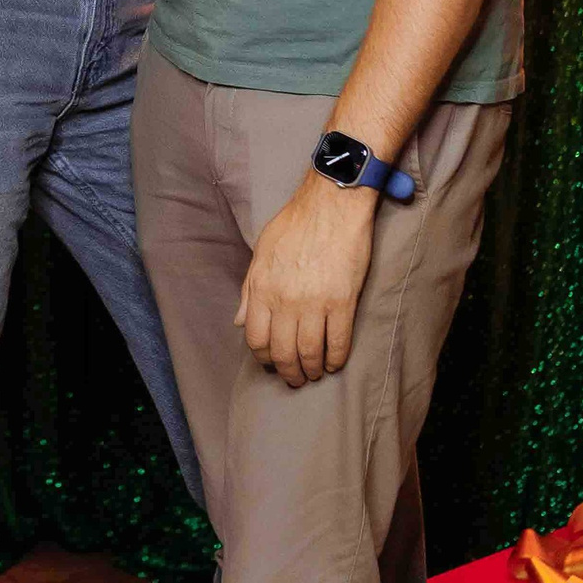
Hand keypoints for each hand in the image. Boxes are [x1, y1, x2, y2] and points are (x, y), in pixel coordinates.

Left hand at [235, 170, 375, 385]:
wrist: (332, 203)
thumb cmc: (296, 224)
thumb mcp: (262, 253)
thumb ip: (250, 291)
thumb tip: (239, 322)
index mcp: (263, 288)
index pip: (256, 339)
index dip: (263, 357)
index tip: (272, 363)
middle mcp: (285, 300)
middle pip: (282, 353)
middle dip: (288, 372)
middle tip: (295, 378)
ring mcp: (314, 303)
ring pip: (309, 353)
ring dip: (312, 369)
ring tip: (315, 373)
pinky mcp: (342, 301)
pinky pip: (338, 341)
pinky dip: (335, 358)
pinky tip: (335, 363)